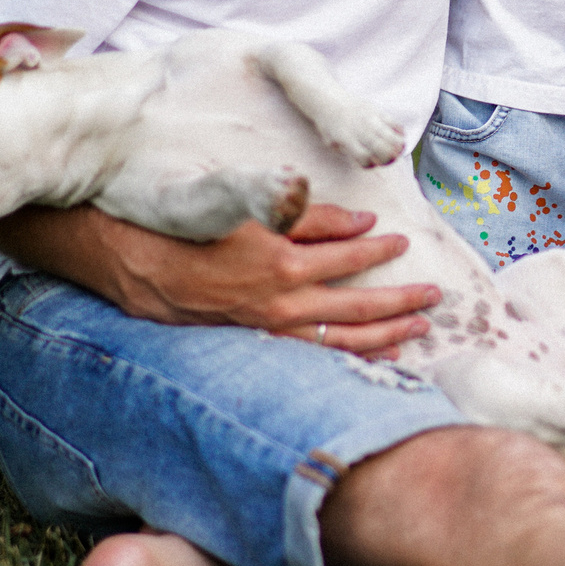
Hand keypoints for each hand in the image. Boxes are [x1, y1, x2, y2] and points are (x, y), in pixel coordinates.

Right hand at [105, 202, 441, 358]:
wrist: (129, 262)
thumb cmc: (190, 227)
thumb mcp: (251, 208)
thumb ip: (309, 215)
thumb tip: (362, 220)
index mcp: (283, 264)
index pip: (349, 256)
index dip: (380, 247)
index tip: (401, 240)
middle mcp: (280, 305)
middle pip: (357, 308)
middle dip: (401, 302)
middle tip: (435, 298)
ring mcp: (268, 331)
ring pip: (339, 341)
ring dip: (384, 336)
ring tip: (417, 331)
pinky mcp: (254, 345)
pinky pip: (310, 356)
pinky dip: (346, 356)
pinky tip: (369, 355)